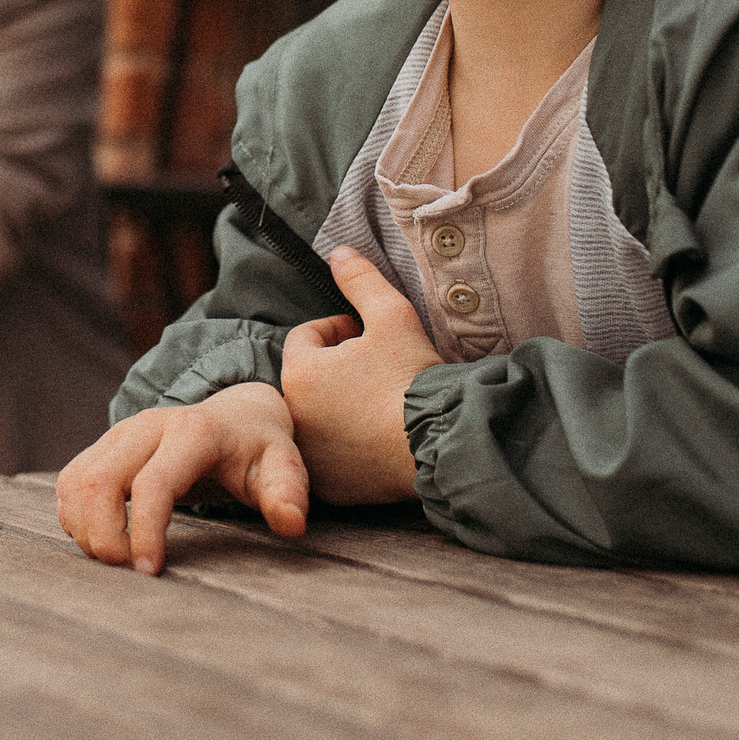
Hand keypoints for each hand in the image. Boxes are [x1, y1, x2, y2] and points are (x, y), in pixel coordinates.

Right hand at [55, 382, 307, 575]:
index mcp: (192, 432)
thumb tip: (290, 524)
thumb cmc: (258, 450)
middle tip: (129, 571)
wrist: (236, 414)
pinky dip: (75, 517)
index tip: (149, 572)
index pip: (152, 484)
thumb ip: (287, 492)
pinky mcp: (103, 444)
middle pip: (100, 482)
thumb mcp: (283, 465)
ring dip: (85, 530)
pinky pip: (70, 482)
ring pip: (76, 482)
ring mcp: (120, 432)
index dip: (144, 532)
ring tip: (116, 558)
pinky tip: (103, 537)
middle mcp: (147, 426)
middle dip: (105, 537)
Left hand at [278, 247, 439, 503]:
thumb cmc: (414, 378)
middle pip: (308, 379)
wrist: (444, 443)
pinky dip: (348, 447)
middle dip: (336, 369)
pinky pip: (332, 459)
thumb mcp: (392, 317)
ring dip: (339, 408)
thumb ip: (361, 281)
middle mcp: (294, 417)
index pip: (306, 337)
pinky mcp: (332, 488)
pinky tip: (379, 439)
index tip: (365, 332)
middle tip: (374, 367)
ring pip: (318, 420)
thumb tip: (339, 251)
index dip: (336, 328)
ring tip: (378, 402)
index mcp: (301, 372)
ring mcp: (311, 456)